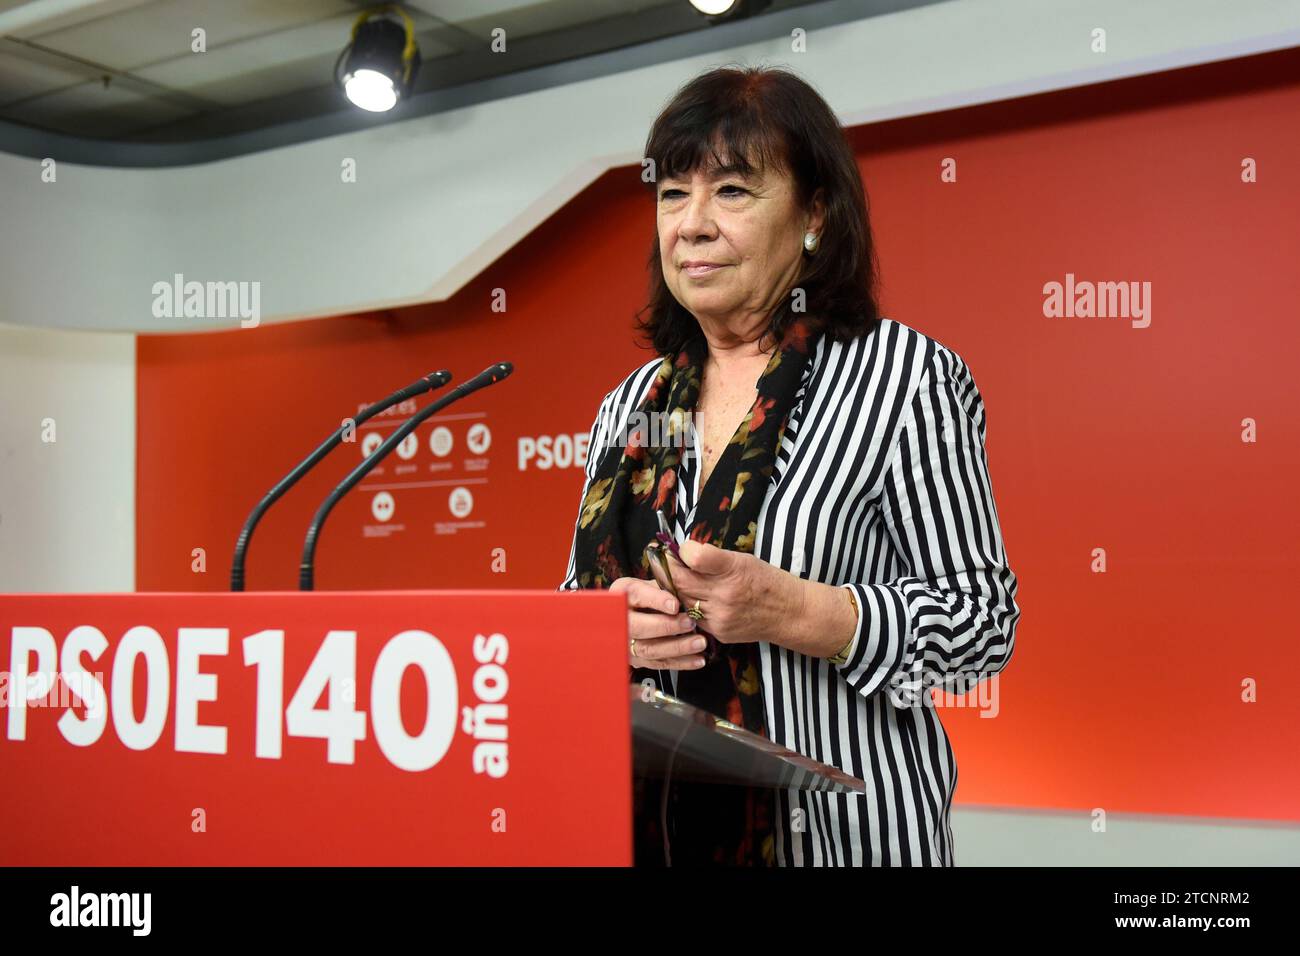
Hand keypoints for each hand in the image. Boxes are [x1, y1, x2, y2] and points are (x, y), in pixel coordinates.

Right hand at [609, 576, 707, 669]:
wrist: (640, 614)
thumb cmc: (652, 596)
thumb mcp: (656, 584)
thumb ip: (668, 587)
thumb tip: (689, 593)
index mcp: (623, 592)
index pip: (635, 595)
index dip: (655, 600)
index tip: (675, 605)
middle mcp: (619, 618)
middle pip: (637, 626)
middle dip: (666, 626)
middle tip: (690, 623)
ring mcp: (626, 642)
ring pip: (649, 649)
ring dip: (677, 647)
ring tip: (699, 642)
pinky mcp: (637, 660)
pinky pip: (659, 664)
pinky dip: (681, 663)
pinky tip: (698, 659)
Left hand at [667, 539, 796, 645]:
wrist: (788, 614)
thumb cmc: (766, 581)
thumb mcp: (743, 559)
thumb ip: (713, 557)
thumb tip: (684, 552)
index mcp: (733, 569)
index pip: (695, 558)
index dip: (683, 551)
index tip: (681, 550)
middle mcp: (725, 595)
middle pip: (680, 581)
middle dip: (670, 570)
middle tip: (669, 563)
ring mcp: (720, 616)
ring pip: (682, 600)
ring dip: (677, 590)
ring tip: (681, 581)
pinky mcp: (718, 632)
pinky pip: (693, 617)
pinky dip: (690, 607)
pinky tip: (696, 599)